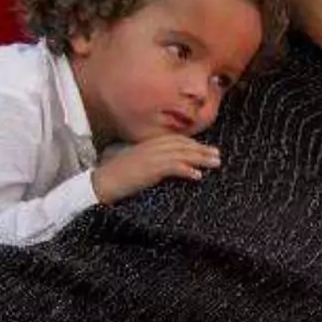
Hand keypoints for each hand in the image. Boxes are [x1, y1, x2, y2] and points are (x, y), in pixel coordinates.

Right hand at [90, 135, 220, 204]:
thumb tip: (167, 164)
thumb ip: (151, 158)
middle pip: (183, 145)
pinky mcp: (150, 169)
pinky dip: (187, 170)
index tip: (207, 149)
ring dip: (200, 159)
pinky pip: (173, 167)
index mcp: (149, 143)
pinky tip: (197, 176)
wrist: (103, 181)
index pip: (177, 140)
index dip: (194, 144)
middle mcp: (152, 146)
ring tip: (215, 164)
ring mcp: (152, 156)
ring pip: (182, 154)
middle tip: (218, 155)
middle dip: (202, 150)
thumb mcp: (136, 161)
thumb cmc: (117, 174)